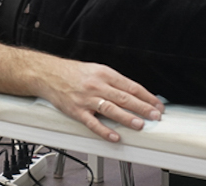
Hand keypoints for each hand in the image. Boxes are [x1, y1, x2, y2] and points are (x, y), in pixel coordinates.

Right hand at [33, 58, 163, 142]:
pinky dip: (104, 130)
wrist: (48, 74)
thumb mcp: (96, 70)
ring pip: (110, 109)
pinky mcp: (77, 110)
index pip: (131, 86)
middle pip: (124, 98)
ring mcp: (86, 99)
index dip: (147, 96)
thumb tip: (134, 94)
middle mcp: (97, 86)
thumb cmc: (73, 73)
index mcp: (104, 74)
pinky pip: (92, 122)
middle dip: (142, 107)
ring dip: (127, 117)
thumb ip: (114, 82)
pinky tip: (114, 136)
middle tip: (155, 116)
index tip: (157, 105)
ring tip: (139, 125)